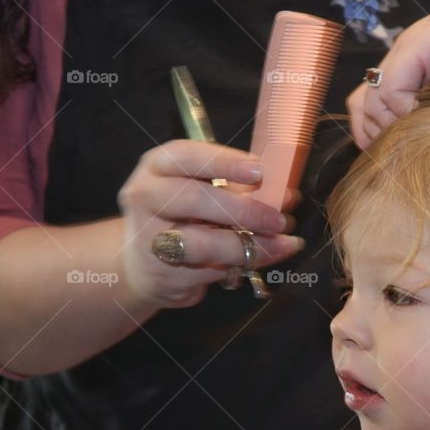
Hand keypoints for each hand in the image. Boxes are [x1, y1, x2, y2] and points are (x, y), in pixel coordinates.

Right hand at [117, 140, 304, 307]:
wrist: (144, 267)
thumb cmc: (181, 219)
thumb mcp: (203, 192)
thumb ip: (239, 189)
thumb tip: (285, 196)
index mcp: (157, 167)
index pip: (185, 156)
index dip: (224, 162)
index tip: (258, 171)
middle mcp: (146, 197)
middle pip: (194, 199)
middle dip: (243, 209)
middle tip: (278, 218)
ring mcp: (150, 238)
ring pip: (202, 242)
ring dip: (247, 244)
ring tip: (280, 244)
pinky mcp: (163, 274)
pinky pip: (210, 269)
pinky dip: (243, 264)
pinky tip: (265, 258)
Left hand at [347, 0, 429, 148]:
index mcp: (415, 72)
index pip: (369, 111)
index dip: (381, 140)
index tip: (407, 161)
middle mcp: (405, 60)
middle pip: (362, 109)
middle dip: (382, 141)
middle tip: (414, 154)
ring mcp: (410, 50)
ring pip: (370, 102)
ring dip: (395, 130)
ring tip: (428, 138)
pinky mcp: (422, 44)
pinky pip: (391, 89)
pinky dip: (406, 112)